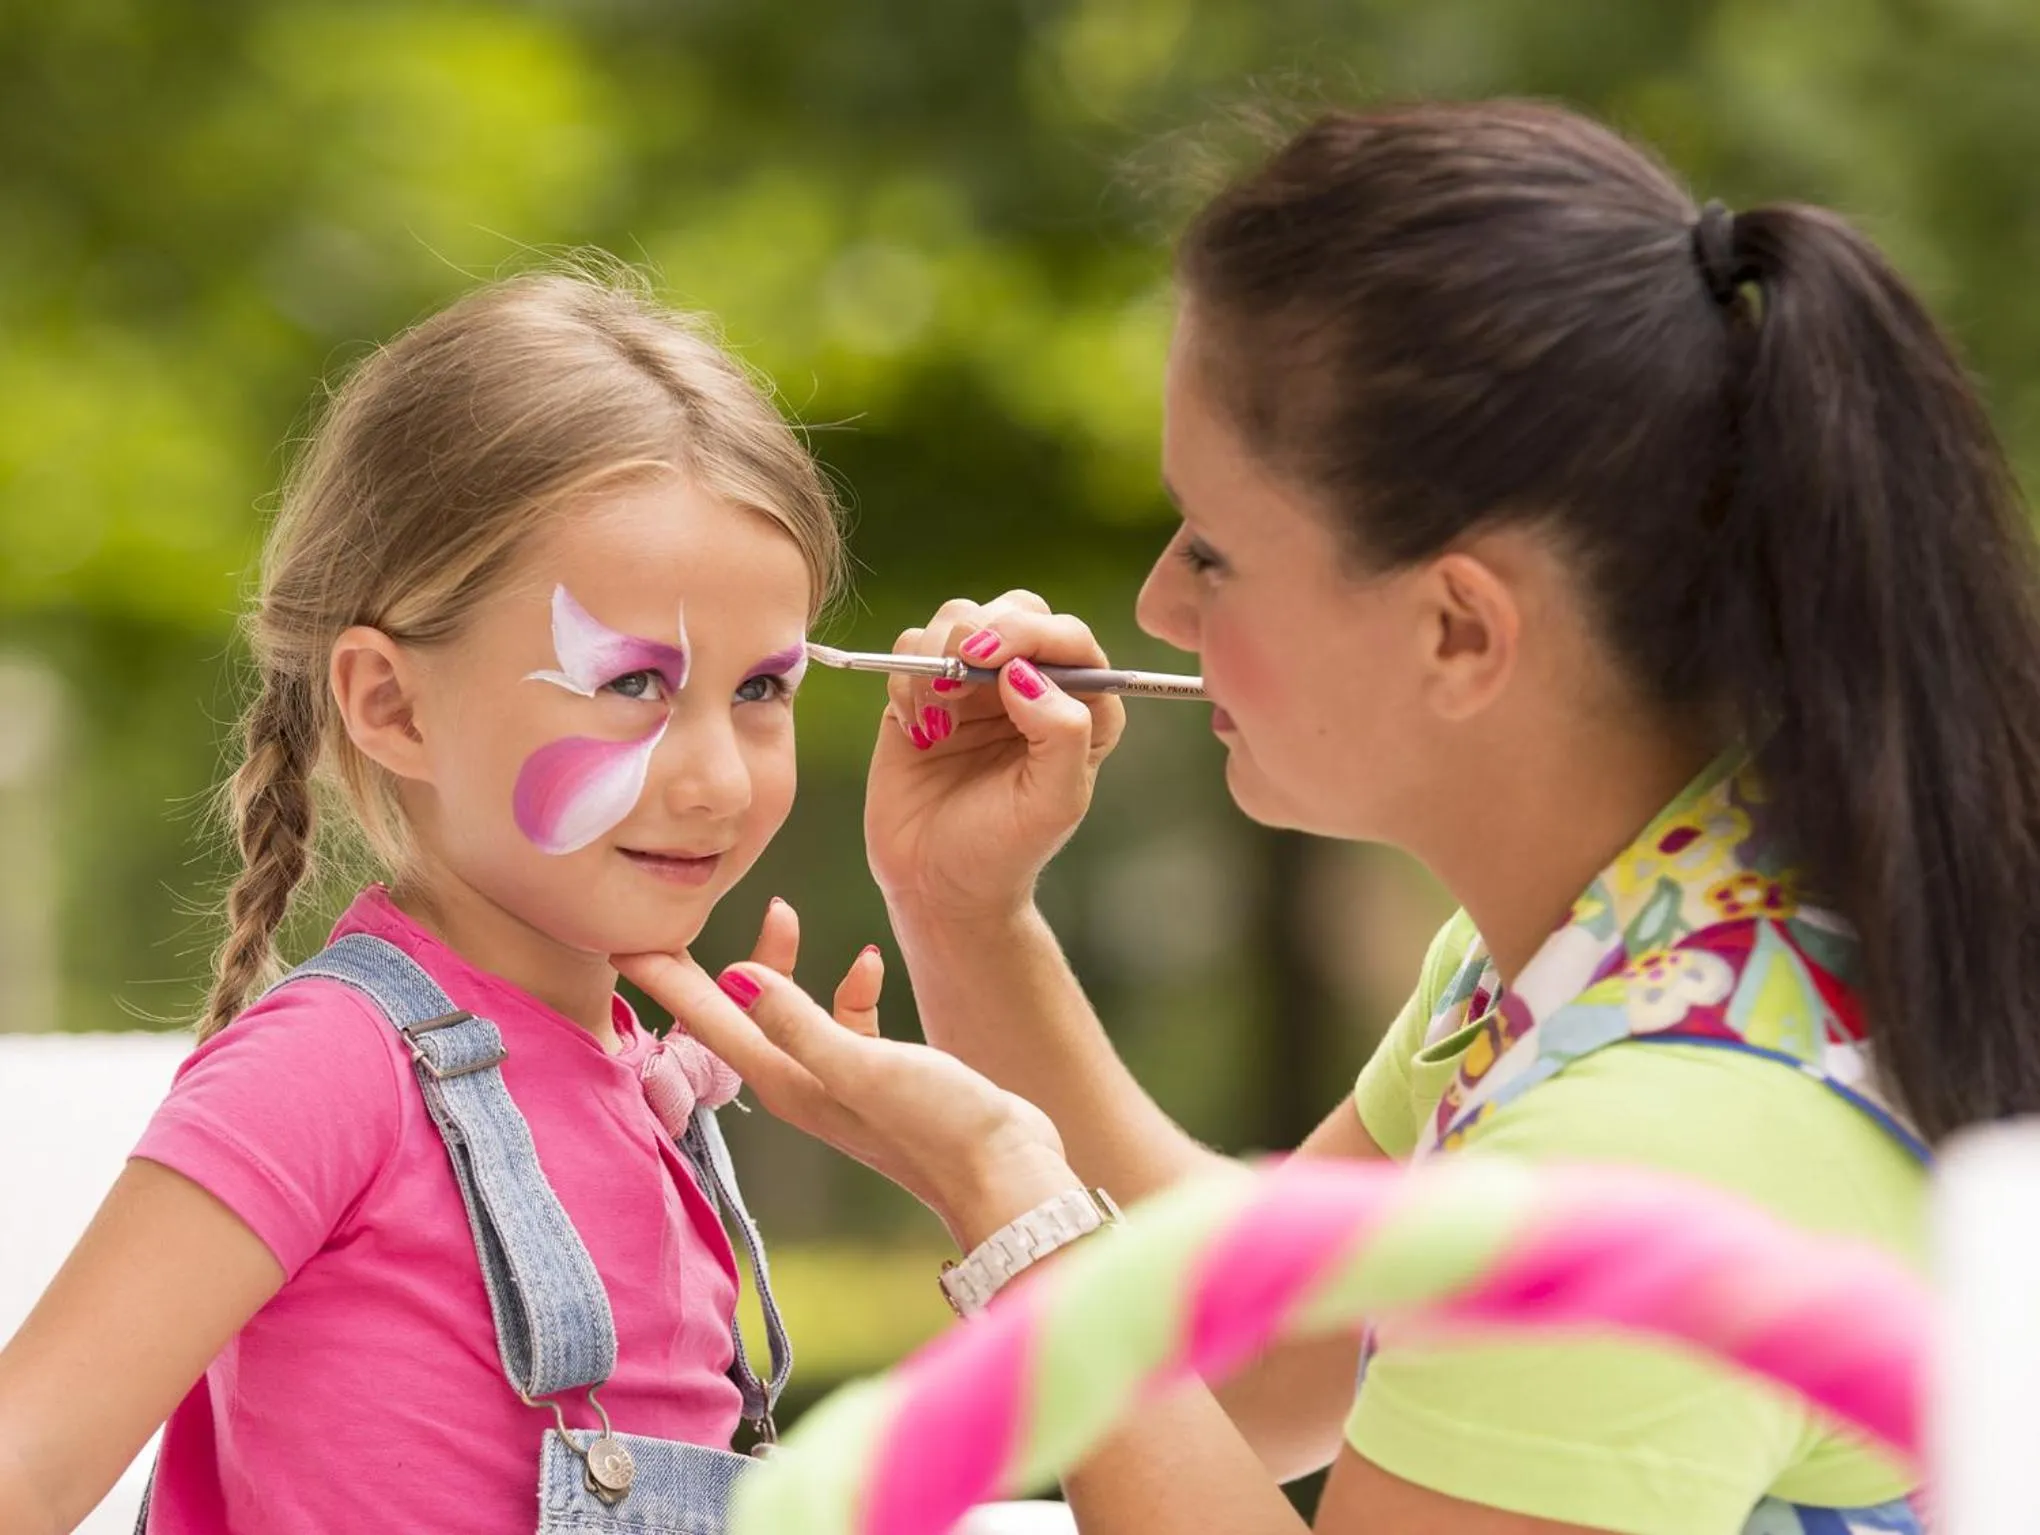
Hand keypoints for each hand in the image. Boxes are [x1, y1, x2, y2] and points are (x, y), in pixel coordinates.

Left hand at [615, 922, 1079, 1249]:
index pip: (708, 1023)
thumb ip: (801, 1022)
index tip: (620, 938)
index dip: (664, 979)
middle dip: (705, 966)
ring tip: (784, 908)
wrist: (1007, 1175)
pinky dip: (850, 990)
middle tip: (672, 913)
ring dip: (783, 964)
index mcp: (787, 1082)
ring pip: (788, 1013)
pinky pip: (845, 1025)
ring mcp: (839, 1083)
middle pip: (734, 1017)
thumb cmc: (939, 1124)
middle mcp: (802, 1084)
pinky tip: (870, 960)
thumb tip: (735, 976)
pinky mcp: (877, 1078)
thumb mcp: (865, 1066)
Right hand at [865, 591, 1126, 920]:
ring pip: (959, 617)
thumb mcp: (1052, 803)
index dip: (1030, 634)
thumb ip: (1060, 734)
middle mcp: (1032, 684)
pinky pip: (911, 648)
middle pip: (1016, 610)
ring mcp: (976, 685)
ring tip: (935, 713)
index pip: (1068, 637)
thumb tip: (1025, 673)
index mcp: (1081, 706)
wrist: (938, 886)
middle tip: (956, 675)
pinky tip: (916, 726)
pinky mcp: (924, 692)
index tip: (989, 658)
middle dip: (983, 629)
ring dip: (939, 653)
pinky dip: (906, 675)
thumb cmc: (1004, 850)